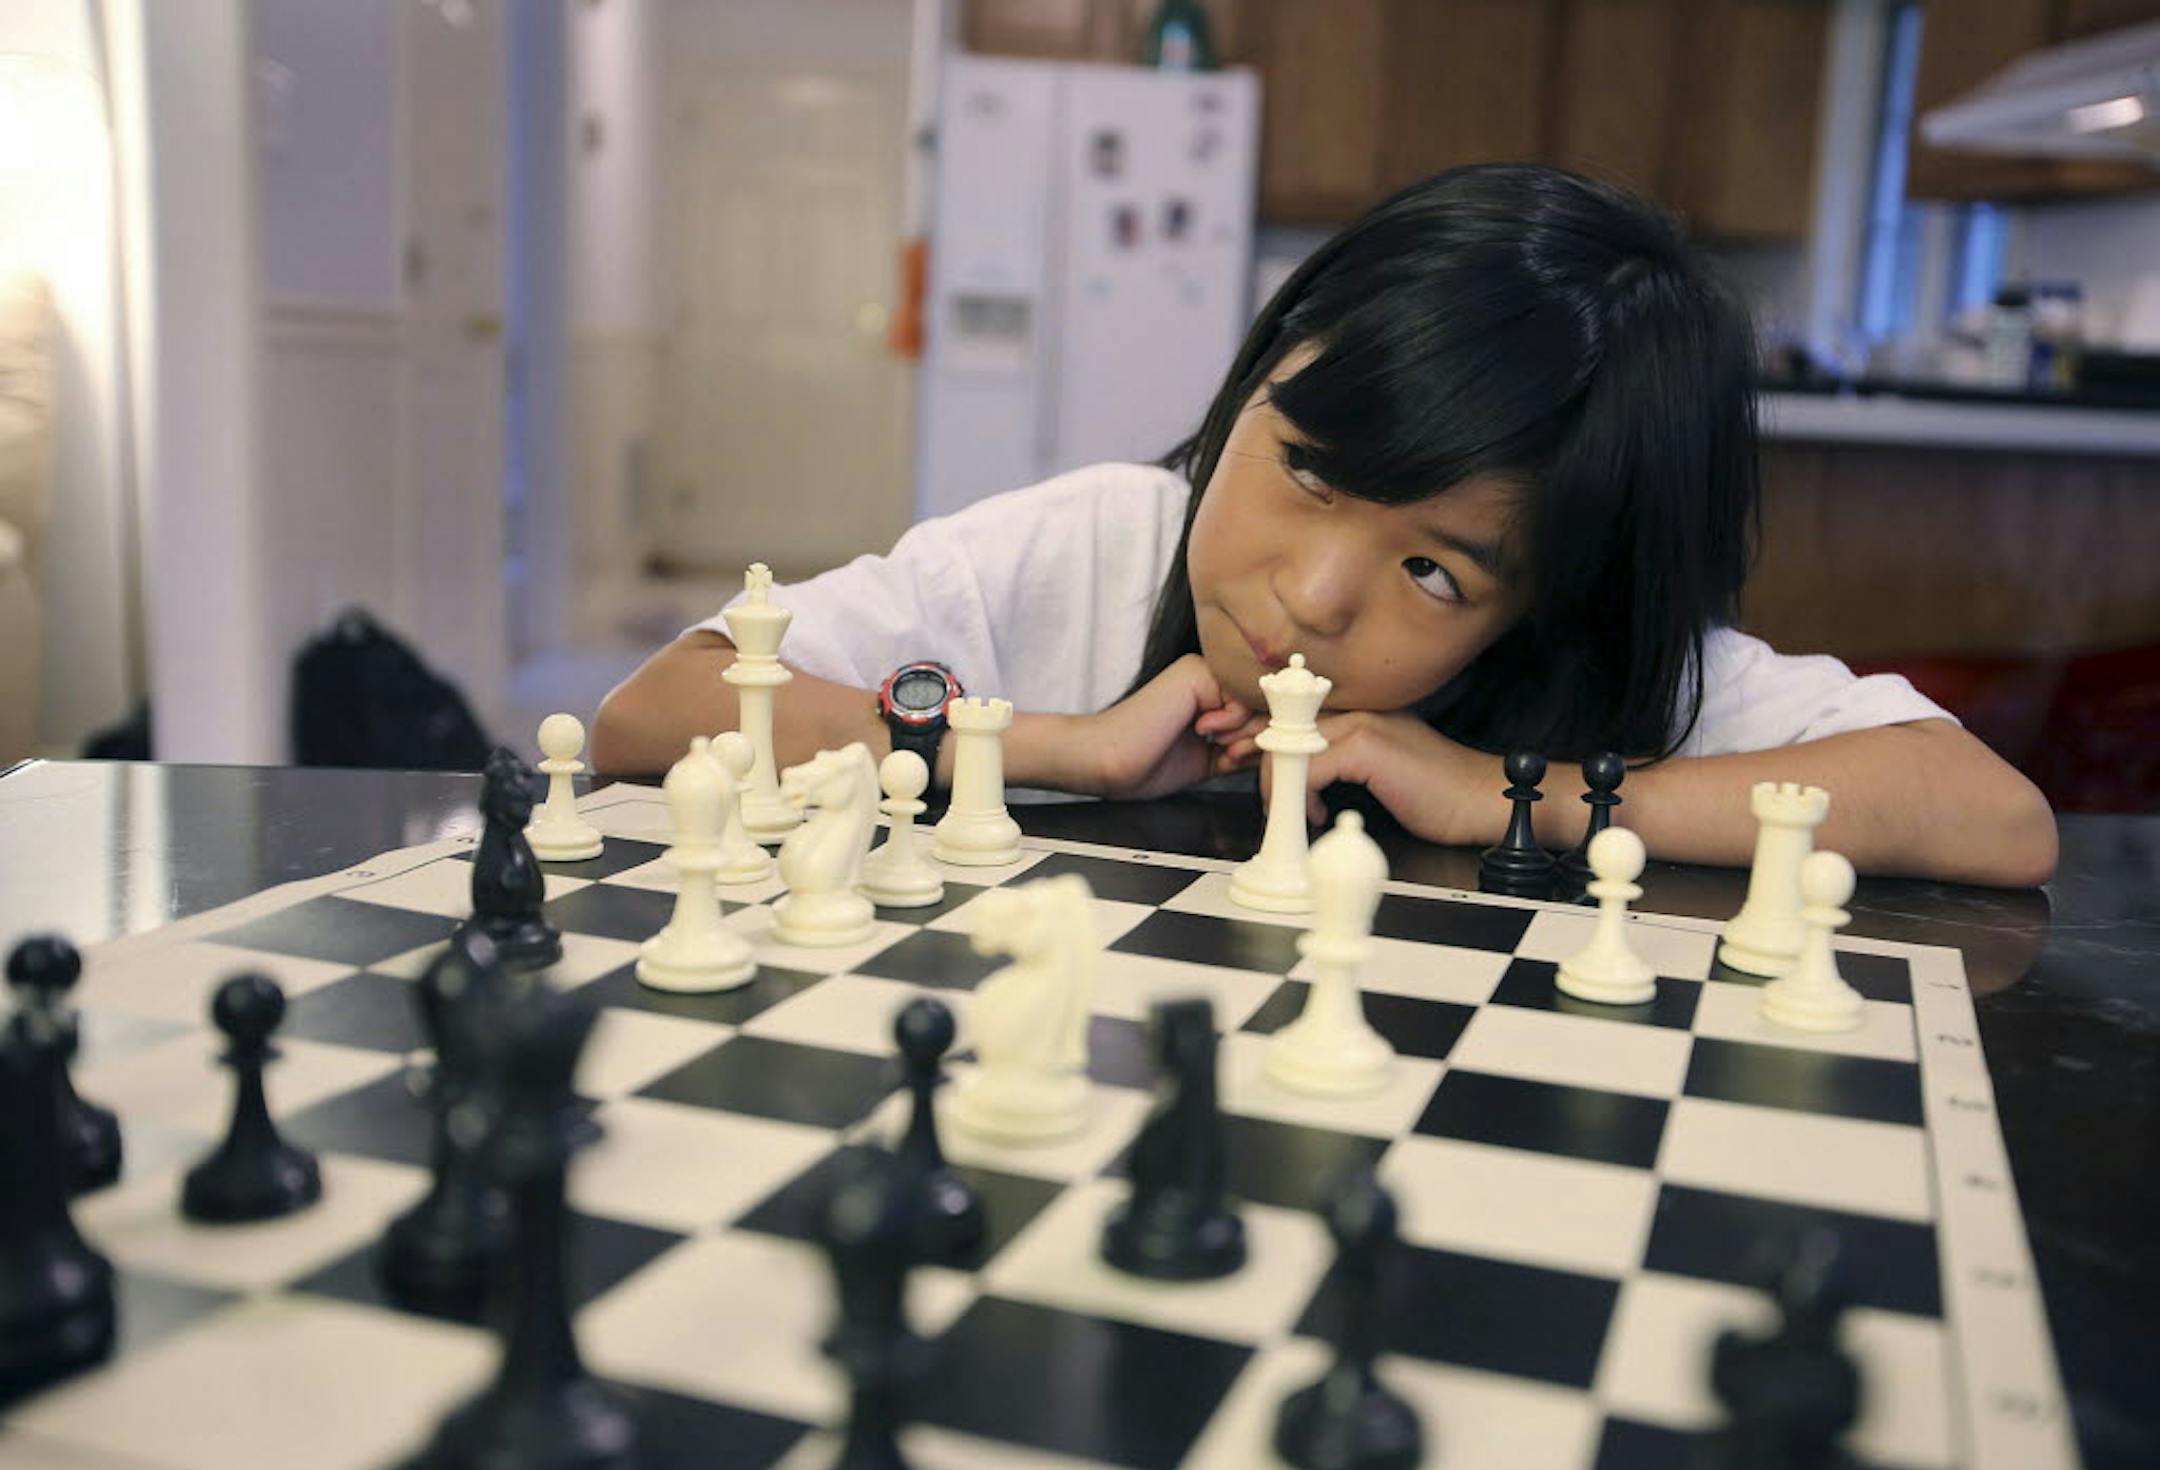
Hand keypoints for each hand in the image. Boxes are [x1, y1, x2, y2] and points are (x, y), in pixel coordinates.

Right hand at [1079, 653, 1265, 799]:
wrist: (1108, 759)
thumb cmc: (1146, 762)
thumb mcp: (1209, 760)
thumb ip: (1241, 750)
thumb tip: (1280, 750)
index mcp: (1210, 695)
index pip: (1258, 711)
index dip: (1262, 737)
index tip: (1241, 758)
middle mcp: (1209, 678)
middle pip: (1264, 705)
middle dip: (1258, 736)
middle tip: (1232, 754)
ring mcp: (1204, 672)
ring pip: (1256, 701)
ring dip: (1245, 732)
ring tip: (1217, 746)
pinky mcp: (1198, 674)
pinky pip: (1240, 698)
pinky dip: (1231, 722)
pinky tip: (1202, 730)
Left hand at [1231, 710, 1499, 844]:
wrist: (1480, 799)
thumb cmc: (1433, 791)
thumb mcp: (1375, 771)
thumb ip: (1338, 762)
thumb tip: (1298, 778)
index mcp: (1357, 710)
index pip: (1292, 711)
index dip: (1256, 728)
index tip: (1232, 750)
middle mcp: (1357, 709)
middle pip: (1282, 721)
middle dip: (1250, 746)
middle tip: (1234, 770)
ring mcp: (1363, 724)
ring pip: (1291, 747)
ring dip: (1276, 781)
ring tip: (1283, 807)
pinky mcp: (1369, 748)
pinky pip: (1311, 769)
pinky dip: (1305, 797)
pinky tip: (1320, 815)